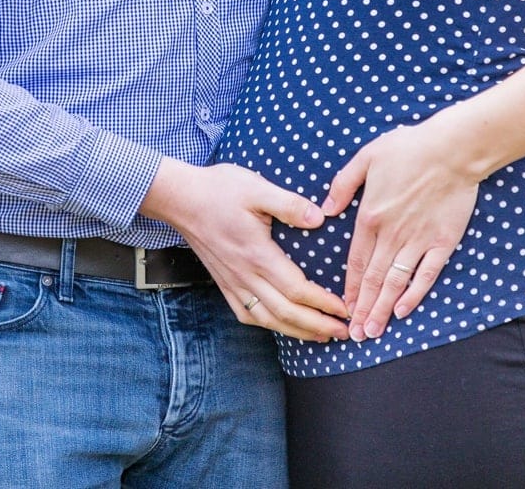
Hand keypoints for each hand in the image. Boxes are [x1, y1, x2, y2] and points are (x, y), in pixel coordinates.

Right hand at [141, 160, 349, 341]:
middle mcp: (245, 275)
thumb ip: (289, 204)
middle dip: (318, 326)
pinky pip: (246, 314)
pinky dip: (268, 325)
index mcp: (257, 254)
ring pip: (267, 319)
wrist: (180, 198)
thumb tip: (319, 219)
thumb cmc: (219, 190)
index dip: (323, 304)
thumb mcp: (257, 187)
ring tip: (320, 337)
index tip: (344, 309)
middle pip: (286, 313)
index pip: (297, 289)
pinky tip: (281, 325)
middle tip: (343, 332)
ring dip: (297, 331)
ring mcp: (232, 282)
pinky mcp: (224, 282)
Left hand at [321, 119, 479, 340]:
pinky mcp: (442, 241)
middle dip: (363, 309)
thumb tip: (325, 209)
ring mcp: (418, 239)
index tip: (344, 308)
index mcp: (370, 216)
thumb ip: (343, 184)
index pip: (356, 261)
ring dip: (383, 308)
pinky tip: (403, 311)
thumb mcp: (366, 157)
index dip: (349, 288)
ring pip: (396, 281)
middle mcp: (391, 234)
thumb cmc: (409, 147)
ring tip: (373, 332)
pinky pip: (426, 273)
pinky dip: (414, 294)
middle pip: (373, 279)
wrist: (452, 148)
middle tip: (356, 334)